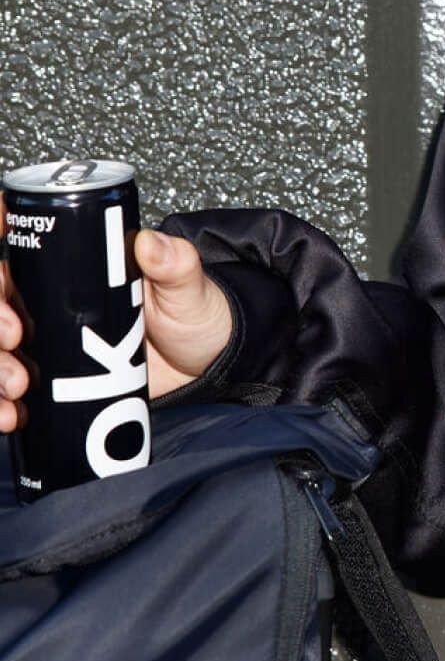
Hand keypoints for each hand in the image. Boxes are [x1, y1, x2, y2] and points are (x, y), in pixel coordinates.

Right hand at [0, 201, 234, 433]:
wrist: (209, 367)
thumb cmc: (195, 314)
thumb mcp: (188, 286)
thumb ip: (176, 263)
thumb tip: (151, 243)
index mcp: (76, 265)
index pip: (20, 259)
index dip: (0, 278)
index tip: (5, 294)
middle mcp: (52, 303)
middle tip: (16, 345)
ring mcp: (50, 344)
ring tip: (17, 389)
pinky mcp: (54, 383)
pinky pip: (10, 393)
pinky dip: (1, 406)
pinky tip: (13, 417)